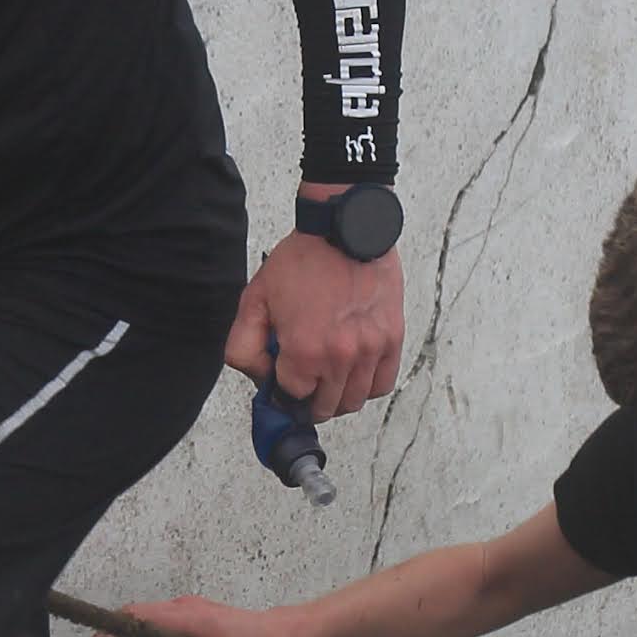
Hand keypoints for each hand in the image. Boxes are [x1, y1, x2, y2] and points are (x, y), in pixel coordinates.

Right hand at [76, 595, 300, 636]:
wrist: (281, 633)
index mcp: (190, 620)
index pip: (139, 621)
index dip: (110, 635)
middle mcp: (183, 608)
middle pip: (131, 615)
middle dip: (104, 636)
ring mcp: (185, 607)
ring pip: (139, 614)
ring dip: (116, 632)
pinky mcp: (187, 611)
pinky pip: (152, 616)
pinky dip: (131, 630)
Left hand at [234, 227, 403, 417]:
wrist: (344, 228)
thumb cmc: (303, 260)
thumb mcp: (255, 300)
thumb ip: (244, 347)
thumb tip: (261, 378)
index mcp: (304, 352)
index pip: (292, 400)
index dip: (283, 391)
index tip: (283, 381)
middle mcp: (341, 357)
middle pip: (325, 408)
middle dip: (309, 400)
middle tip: (304, 381)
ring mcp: (370, 350)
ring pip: (354, 401)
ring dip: (337, 397)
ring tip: (328, 376)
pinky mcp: (392, 339)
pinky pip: (382, 384)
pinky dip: (367, 386)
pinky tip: (353, 371)